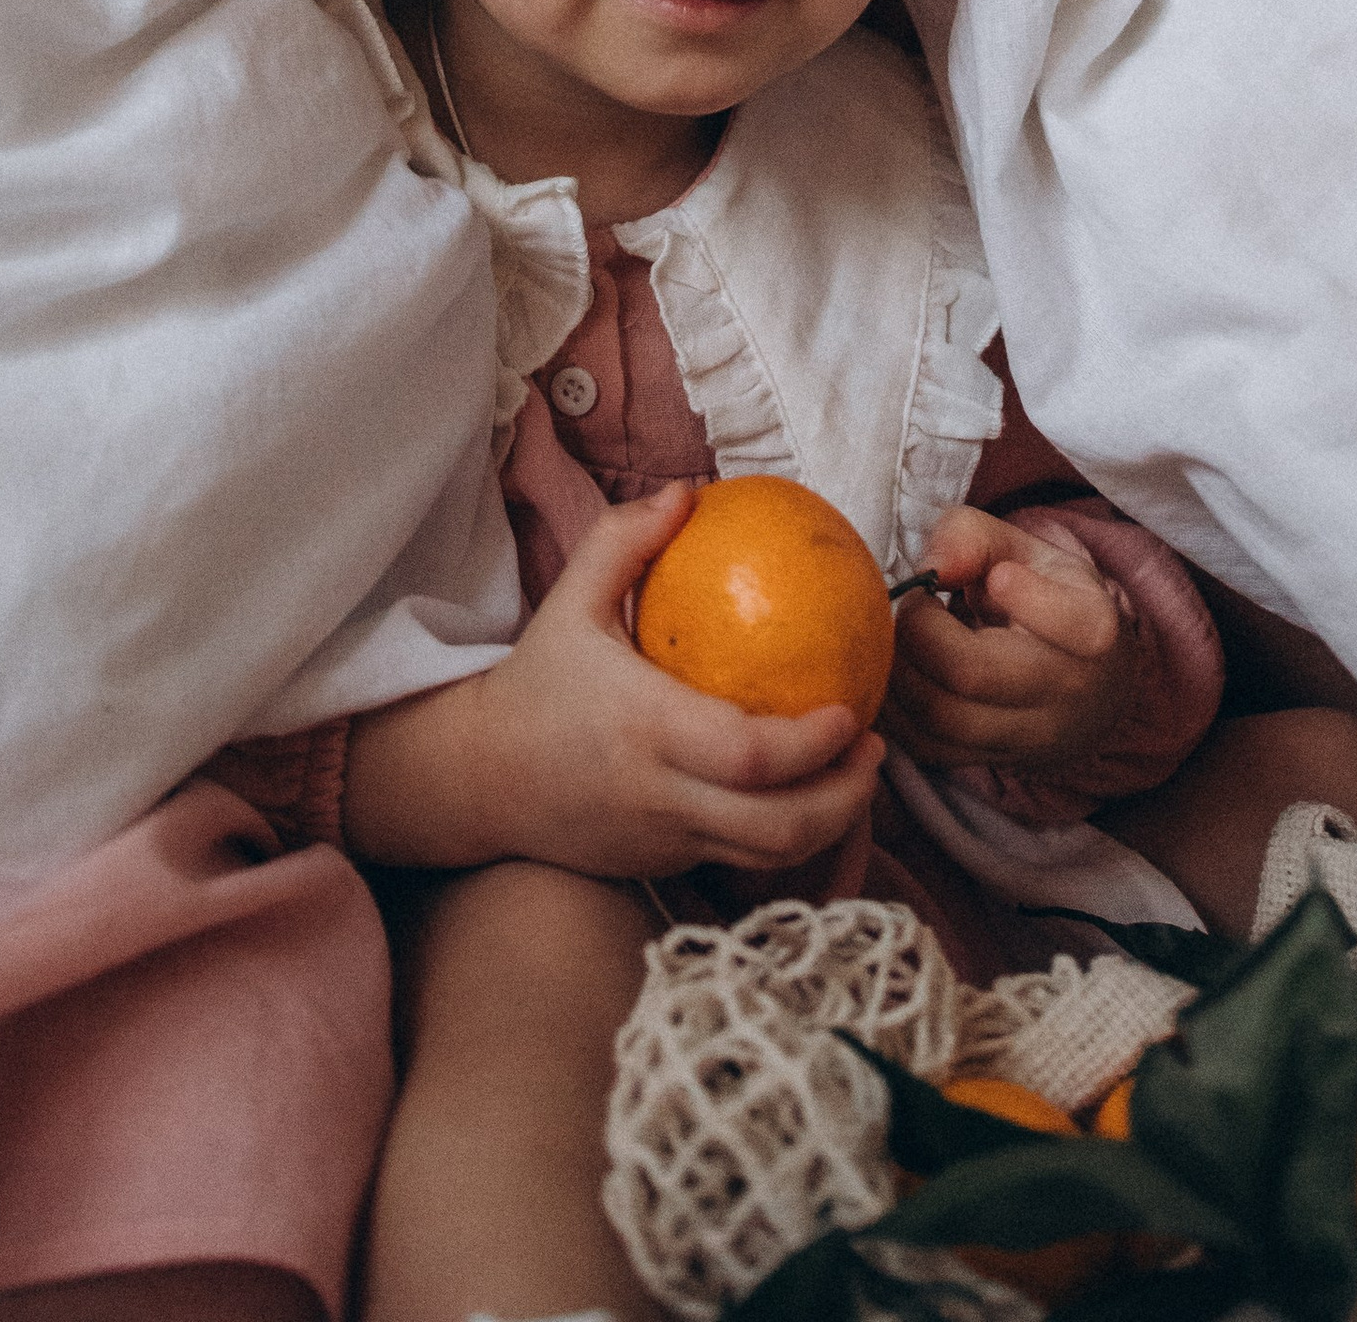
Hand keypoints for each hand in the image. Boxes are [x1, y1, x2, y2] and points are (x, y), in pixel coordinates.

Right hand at [342, 483, 883, 875]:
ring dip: (828, 823)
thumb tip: (688, 491)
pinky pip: (740, 860)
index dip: (813, 747)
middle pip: (778, 828)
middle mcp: (662, 796)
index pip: (750, 758)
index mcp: (646, 731)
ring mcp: (665, 841)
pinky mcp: (663, 865)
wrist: (479, 778)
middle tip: (877, 748)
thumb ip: (624, 540)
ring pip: (769, 859)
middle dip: (846, 799)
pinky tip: (804, 791)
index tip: (852, 710)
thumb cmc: (536, 682)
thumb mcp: (569, 599)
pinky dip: (785, 834)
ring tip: (857, 774)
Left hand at [881, 507, 1142, 777]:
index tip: (999, 577)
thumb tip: (933, 567)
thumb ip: (974, 538)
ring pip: (941, 718)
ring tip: (901, 634)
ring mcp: (1031, 738)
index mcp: (1093, 628)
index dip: (1027, 596)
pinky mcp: (991, 762)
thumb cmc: (1043, 596)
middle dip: (920, 630)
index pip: (1073, 624)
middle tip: (916, 602)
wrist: (1079, 680)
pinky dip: (894, 706)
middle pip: (974, 674)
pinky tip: (895, 670)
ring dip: (898, 668)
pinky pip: (926, 745)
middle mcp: (1068, 693)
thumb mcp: (1023, 549)